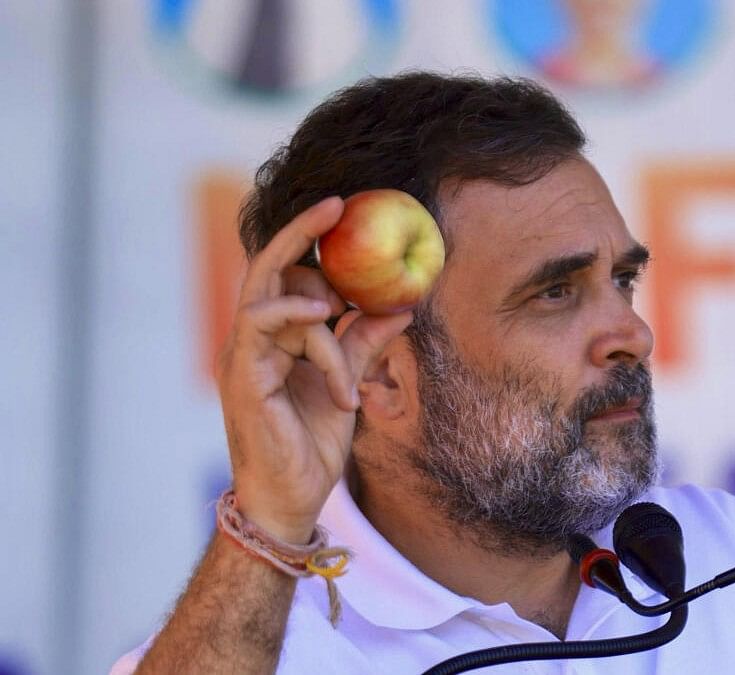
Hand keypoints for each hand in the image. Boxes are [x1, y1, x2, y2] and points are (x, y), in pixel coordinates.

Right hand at [216, 197, 412, 542]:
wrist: (291, 498)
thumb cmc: (312, 444)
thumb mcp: (347, 381)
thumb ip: (362, 342)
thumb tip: (400, 306)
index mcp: (272, 338)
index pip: (284, 276)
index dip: (308, 241)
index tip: (344, 211)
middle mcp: (252, 340)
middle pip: (268, 269)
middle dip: (301, 233)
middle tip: (338, 207)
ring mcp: (243, 356)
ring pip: (279, 300)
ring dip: (322, 315)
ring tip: (345, 346)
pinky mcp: (243, 375)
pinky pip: (261, 325)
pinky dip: (294, 315)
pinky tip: (324, 318)